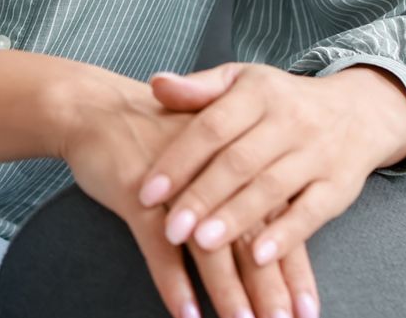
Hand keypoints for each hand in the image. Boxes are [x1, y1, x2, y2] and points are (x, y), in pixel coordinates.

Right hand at [58, 72, 322, 317]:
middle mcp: (213, 178)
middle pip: (249, 241)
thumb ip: (243, 193)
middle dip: (269, 289)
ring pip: (208, 248)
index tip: (308, 311)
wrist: (98, 108)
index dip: (294, 271)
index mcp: (237, 167)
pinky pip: (158, 247)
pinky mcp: (138, 196)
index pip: (275, 225)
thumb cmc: (157, 137)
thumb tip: (275, 247)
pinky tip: (187, 313)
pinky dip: (173, 282)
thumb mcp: (209, 156)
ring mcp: (175, 189)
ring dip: (228, 292)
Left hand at [136, 62, 405, 296]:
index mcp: (257, 92)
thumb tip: (156, 84)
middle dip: (202, 197)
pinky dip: (286, 236)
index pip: (212, 127)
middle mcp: (289, 121)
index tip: (147, 192)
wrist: (358, 112)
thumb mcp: (240, 82)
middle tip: (170, 229)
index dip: (179, 160)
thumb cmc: (280, 101)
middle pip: (239, 162)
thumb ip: (197, 89)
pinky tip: (259, 257)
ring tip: (202, 244)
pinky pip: (312, 212)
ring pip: (272, 189)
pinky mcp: (340, 186)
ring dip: (236, 218)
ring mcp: (317, 154)